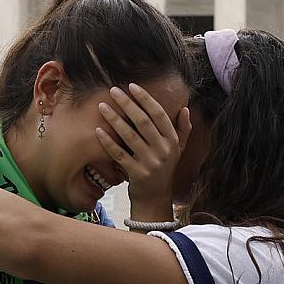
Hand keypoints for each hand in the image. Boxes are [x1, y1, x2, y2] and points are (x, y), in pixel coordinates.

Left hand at [94, 83, 190, 207]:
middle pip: (143, 122)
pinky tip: (98, 131)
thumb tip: (186, 108)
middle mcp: (163, 150)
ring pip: (130, 136)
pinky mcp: (136, 173)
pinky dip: (108, 142)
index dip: (145, 99)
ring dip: (115, 119)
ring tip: (102, 106)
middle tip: (114, 91)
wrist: (155, 198)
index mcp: (172, 141)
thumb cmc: (164, 169)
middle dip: (127, 104)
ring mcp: (150, 163)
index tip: (132, 86)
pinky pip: (119, 154)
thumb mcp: (178, 150)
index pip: (159, 114)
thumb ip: (183, 129)